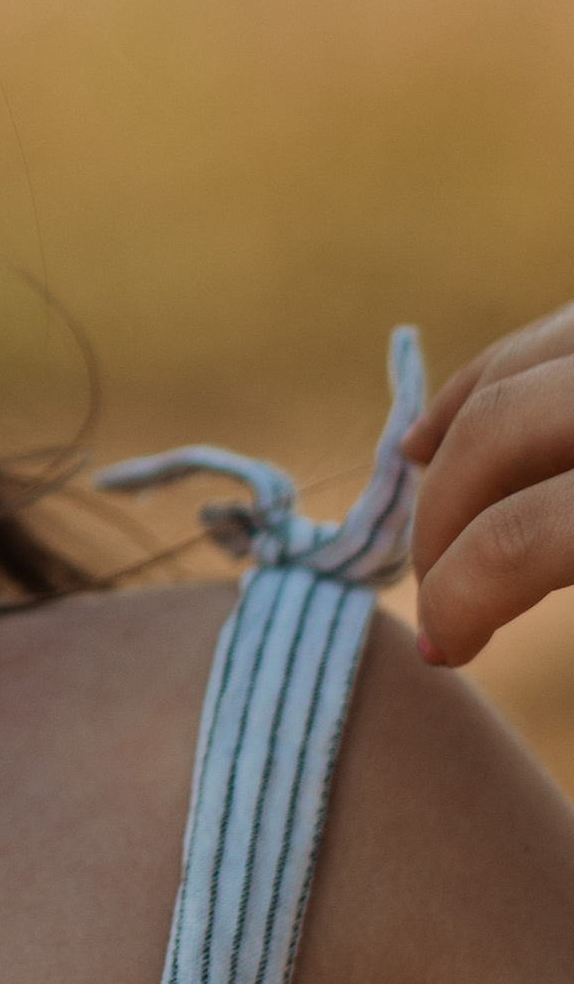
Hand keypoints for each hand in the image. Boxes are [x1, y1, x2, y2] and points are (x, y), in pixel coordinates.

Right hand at [405, 302, 573, 667]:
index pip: (518, 539)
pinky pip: (544, 337)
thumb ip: (567, 556)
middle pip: (496, 439)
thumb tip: (470, 618)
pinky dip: (482, 384)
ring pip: (510, 373)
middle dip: (443, 521)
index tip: (444, 645)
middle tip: (436, 588)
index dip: (458, 601)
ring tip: (424, 514)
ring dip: (451, 446)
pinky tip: (438, 433)